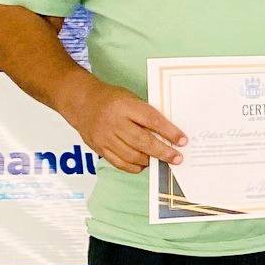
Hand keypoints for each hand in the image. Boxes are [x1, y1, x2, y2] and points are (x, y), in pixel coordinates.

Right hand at [63, 76, 185, 174]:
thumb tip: (168, 134)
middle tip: (177, 158)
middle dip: (163, 152)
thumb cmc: (112, 99)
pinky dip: (134, 166)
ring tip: (161, 160)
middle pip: (142, 141)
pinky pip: (119, 163)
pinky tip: (143, 164)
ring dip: (149, 160)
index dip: (169, 131)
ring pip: (131, 155)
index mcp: (125, 106)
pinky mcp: (99, 148)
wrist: (82, 102)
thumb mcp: (131, 99)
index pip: (151, 120)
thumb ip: (146, 114)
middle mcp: (113, 122)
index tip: (183, 140)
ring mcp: (105, 137)